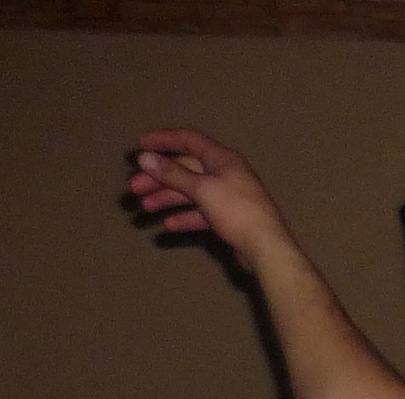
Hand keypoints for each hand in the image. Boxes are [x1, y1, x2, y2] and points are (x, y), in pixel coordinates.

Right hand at [127, 130, 289, 257]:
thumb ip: (173, 174)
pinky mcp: (229, 219)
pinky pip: (202, 214)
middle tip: (135, 187)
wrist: (267, 248)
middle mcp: (226, 174)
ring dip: (168, 198)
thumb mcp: (202, 189)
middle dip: (159, 178)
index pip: (189, 140)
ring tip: (145, 207)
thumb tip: (145, 158)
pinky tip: (169, 226)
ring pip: (191, 193)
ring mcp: (228, 197)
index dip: (164, 140)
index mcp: (223, 159)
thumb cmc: (237, 211)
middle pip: (186, 170)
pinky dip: (186, 217)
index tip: (140, 145)